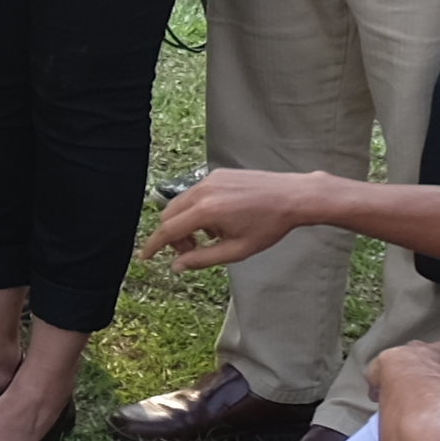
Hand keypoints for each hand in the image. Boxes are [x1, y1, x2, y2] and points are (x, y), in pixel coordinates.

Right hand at [143, 166, 316, 270]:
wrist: (294, 197)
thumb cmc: (270, 225)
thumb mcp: (237, 250)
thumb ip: (202, 259)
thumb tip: (177, 266)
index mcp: (206, 211)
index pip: (168, 230)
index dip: (154, 245)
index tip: (146, 256)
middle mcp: (203, 191)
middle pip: (169, 215)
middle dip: (172, 236)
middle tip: (189, 250)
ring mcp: (210, 180)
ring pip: (180, 204)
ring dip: (184, 223)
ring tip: (209, 236)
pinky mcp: (217, 174)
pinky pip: (195, 194)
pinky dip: (196, 209)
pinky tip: (218, 220)